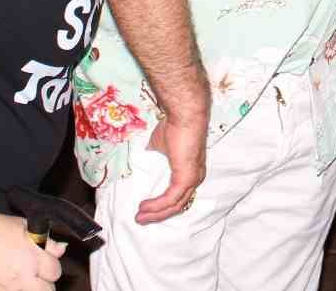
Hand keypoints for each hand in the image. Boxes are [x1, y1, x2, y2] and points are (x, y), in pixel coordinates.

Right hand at [0, 211, 64, 290]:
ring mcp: (4, 289)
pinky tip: (5, 282)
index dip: (51, 267)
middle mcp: (21, 277)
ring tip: (20, 278)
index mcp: (33, 258)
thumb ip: (46, 241)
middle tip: (36, 276)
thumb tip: (61, 249)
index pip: (55, 272)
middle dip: (44, 283)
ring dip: (27, 288)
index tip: (46, 263)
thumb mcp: (25, 227)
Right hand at [137, 105, 208, 224]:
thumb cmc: (174, 126)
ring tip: (140, 217)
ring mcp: (192, 179)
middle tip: (141, 219)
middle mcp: (195, 177)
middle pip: (177, 205)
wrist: (183, 116)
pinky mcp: (186, 178)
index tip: (147, 210)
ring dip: (156, 213)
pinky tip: (145, 207)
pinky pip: (171, 199)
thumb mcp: (160, 147)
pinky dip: (157, 205)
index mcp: (190, 171)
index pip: (179, 195)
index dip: (163, 205)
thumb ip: (155, 159)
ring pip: (175, 206)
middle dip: (158, 215)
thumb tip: (145, 163)